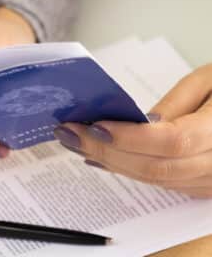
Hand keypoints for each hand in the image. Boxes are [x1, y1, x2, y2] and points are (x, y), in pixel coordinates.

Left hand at [54, 64, 211, 197]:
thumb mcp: (210, 81)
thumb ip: (175, 105)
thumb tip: (136, 125)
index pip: (171, 142)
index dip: (129, 137)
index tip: (93, 126)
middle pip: (154, 167)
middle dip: (104, 151)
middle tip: (68, 133)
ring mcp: (209, 181)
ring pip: (152, 180)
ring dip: (109, 162)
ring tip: (76, 144)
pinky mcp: (200, 184)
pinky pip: (158, 182)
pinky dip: (125, 170)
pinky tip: (99, 158)